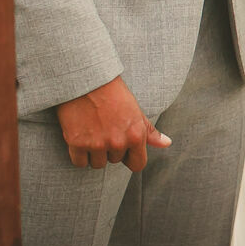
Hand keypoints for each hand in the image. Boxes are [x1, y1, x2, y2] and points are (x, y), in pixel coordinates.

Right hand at [55, 76, 170, 171]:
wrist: (88, 81)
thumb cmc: (114, 93)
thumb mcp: (136, 111)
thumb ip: (149, 131)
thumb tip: (166, 143)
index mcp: (135, 135)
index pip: (137, 164)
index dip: (130, 158)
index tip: (124, 149)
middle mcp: (118, 142)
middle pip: (115, 161)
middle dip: (110, 150)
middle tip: (105, 130)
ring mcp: (97, 144)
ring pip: (97, 163)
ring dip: (94, 153)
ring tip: (93, 132)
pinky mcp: (77, 143)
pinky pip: (79, 162)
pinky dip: (78, 154)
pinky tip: (80, 138)